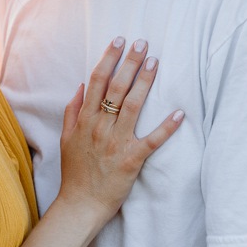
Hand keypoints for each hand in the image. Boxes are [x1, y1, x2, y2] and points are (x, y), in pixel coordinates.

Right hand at [59, 37, 182, 226]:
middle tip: (143, 42)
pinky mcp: (132, 160)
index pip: (97, 81)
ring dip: (145, 82)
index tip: (119, 41)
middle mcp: (101, 127)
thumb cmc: (75, 172)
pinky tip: (180, 112)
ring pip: (133, 105)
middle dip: (130, 62)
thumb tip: (81, 86)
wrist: (80, 205)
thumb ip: (72, 111)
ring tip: (156, 62)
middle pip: (117, 87)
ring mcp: (117, 142)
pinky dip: (167, 127)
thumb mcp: (66, 139)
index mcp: (85, 120)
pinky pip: (153, 140)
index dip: (109, 58)